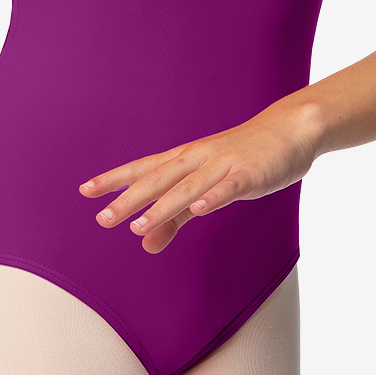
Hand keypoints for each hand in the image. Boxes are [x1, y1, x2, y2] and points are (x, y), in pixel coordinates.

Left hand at [78, 103, 321, 253]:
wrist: (290, 130)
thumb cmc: (243, 158)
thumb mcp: (204, 188)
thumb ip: (174, 217)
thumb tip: (145, 244)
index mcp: (184, 159)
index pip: (142, 169)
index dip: (114, 179)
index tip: (85, 190)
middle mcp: (197, 158)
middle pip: (157, 179)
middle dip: (128, 199)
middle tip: (102, 219)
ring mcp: (223, 164)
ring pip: (187, 187)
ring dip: (162, 206)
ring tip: (139, 226)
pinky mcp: (249, 173)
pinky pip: (229, 187)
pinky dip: (213, 198)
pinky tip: (199, 210)